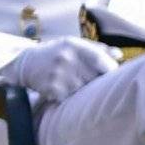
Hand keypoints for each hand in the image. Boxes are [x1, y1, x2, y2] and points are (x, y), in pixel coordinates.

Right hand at [3, 38, 117, 103]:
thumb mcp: (72, 45)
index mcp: (74, 46)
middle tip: (90, 82)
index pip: (103, 61)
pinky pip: (71, 99)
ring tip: (75, 86)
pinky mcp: (53, 89)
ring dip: (83, 92)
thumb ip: (97, 49)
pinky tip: (64, 91)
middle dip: (96, 82)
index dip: (110, 70)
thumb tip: (119, 55)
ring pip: (85, 91)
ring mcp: (59, 75)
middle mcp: (67, 58)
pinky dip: (71, 98)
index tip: (108, 74)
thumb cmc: (54, 52)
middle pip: (96, 78)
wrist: (25, 63)